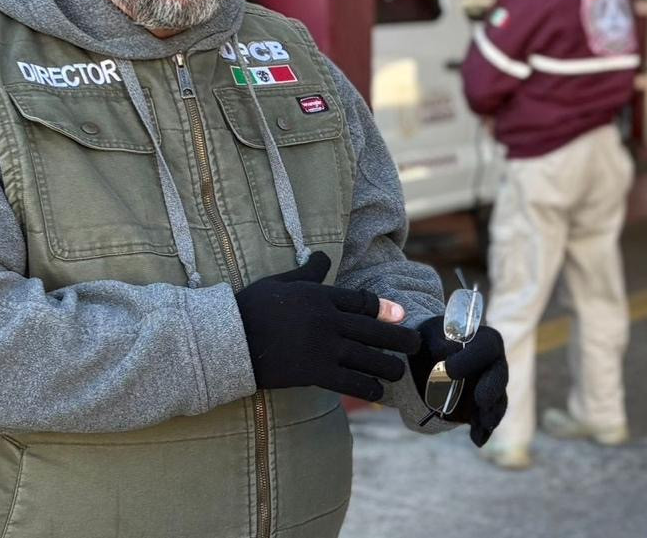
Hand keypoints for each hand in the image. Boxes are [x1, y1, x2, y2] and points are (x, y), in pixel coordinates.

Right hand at [235, 252, 420, 400]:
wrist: (230, 338)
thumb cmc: (252, 307)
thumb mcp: (280, 282)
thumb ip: (307, 273)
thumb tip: (322, 256)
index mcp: (320, 296)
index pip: (363, 301)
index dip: (387, 309)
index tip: (401, 315)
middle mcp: (328, 321)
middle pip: (376, 330)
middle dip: (401, 339)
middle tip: (415, 345)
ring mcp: (324, 348)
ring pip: (371, 358)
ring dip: (390, 366)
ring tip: (398, 371)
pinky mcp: (316, 373)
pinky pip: (353, 382)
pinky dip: (369, 387)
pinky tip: (376, 390)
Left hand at [410, 317, 507, 445]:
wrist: (428, 356)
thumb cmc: (431, 340)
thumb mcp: (430, 335)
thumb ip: (438, 343)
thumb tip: (447, 354)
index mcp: (485, 340)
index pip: (485, 348)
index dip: (469, 359)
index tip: (449, 370)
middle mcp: (496, 363)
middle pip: (500, 376)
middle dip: (491, 389)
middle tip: (481, 401)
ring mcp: (494, 387)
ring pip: (498, 401)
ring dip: (490, 413)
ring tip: (483, 424)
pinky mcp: (487, 407)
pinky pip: (489, 419)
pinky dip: (483, 430)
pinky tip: (477, 439)